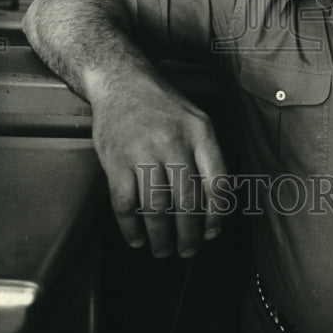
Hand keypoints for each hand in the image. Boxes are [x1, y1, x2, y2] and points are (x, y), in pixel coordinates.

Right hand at [89, 69, 227, 258]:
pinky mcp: (116, 160)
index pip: (217, 182)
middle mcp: (173, 141)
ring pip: (157, 207)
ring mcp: (142, 151)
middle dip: (189, 234)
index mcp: (200, 131)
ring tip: (164, 251)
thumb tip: (215, 203)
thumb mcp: (196, 118)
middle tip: (188, 250)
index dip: (216, 215)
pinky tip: (137, 239)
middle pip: (187, 201)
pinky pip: (125, 203)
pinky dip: (131, 228)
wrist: (121, 81)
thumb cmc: (162, 104)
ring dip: (161, 237)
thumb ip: (207, 154)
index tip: (212, 233)